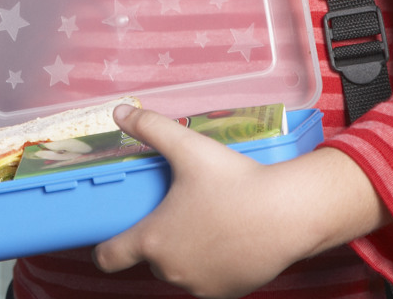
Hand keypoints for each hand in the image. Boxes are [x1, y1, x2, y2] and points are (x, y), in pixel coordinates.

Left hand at [92, 105, 386, 298]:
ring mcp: (200, 286)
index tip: (109, 238)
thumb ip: (150, 128)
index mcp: (153, 240)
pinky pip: (208, 280)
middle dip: (160, 238)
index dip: (105, 249)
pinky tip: (225, 239)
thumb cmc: (234, 181)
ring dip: (185, 254)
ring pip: (181, 271)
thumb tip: (119, 112)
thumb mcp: (187, 147)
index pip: (109, 257)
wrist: (287, 214)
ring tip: (205, 221)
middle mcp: (171, 270)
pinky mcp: (227, 294)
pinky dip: (211, 266)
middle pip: (151, 259)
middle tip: (178, 210)